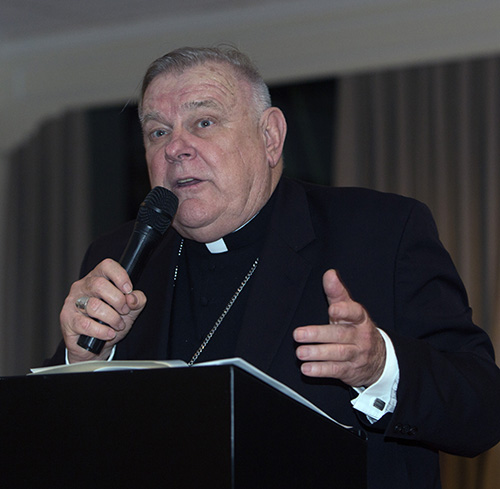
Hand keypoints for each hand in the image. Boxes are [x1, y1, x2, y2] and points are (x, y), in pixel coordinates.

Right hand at [59, 258, 146, 362]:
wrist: (93, 347)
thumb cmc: (110, 323)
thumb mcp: (130, 309)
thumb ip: (137, 300)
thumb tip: (132, 298)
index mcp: (98, 278)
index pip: (107, 266)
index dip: (120, 276)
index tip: (128, 290)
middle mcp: (82, 287)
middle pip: (100, 285)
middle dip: (118, 301)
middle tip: (124, 311)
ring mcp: (73, 302)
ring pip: (94, 306)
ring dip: (112, 318)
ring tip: (118, 325)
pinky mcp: (67, 319)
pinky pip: (86, 324)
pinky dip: (102, 331)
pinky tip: (109, 333)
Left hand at [293, 269, 385, 386]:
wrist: (378, 358)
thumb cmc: (356, 329)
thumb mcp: (349, 310)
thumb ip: (337, 293)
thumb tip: (329, 274)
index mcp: (360, 319)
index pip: (355, 313)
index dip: (344, 311)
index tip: (332, 309)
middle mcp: (359, 336)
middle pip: (339, 335)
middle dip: (318, 335)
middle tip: (298, 334)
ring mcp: (356, 355)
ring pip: (337, 354)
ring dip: (317, 354)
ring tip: (300, 353)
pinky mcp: (350, 370)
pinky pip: (335, 370)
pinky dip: (321, 370)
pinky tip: (307, 368)